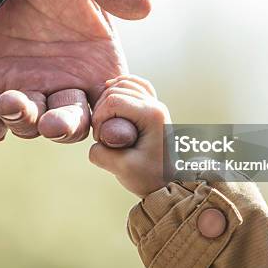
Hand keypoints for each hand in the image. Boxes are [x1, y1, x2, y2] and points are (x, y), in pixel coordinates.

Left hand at [0, 0, 150, 143]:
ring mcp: (28, 84)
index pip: (113, 105)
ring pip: (30, 123)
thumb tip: (144, 6)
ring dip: (23, 121)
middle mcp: (65, 80)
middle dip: (64, 128)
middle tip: (53, 123)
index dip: (116, 120)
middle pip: (72, 123)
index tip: (111, 125)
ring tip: (11, 102)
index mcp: (98, 62)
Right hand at [89, 75, 170, 197]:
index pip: (113, 101)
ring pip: (125, 83)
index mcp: (152, 115)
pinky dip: (121, 86)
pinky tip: (110, 92)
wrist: (172, 184)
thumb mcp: (122, 169)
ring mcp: (156, 105)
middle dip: (101, 109)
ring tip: (104, 121)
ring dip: (107, 98)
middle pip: (116, 89)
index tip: (99, 139)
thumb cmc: (151, 178)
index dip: (98, 118)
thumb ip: (101, 153)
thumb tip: (95, 140)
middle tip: (101, 134)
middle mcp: (156, 105)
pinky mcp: (152, 108)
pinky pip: (135, 86)